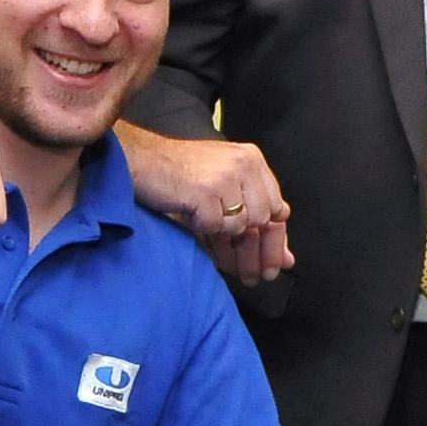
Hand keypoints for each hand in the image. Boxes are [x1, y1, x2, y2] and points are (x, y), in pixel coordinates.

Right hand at [123, 126, 295, 281]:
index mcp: (252, 159)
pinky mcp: (206, 191)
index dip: (271, 240)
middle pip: (262, 219)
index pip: (278, 208)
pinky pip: (215, 227)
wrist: (139, 160)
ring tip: (200, 215)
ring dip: (220, 230)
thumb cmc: (179, 174)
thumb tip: (287, 260)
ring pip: (241, 225)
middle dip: (247, 243)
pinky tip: (190, 213)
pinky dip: (202, 227)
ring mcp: (226, 176)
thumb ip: (255, 215)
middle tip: (236, 260)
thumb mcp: (222, 187)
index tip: (266, 266)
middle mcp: (244, 163)